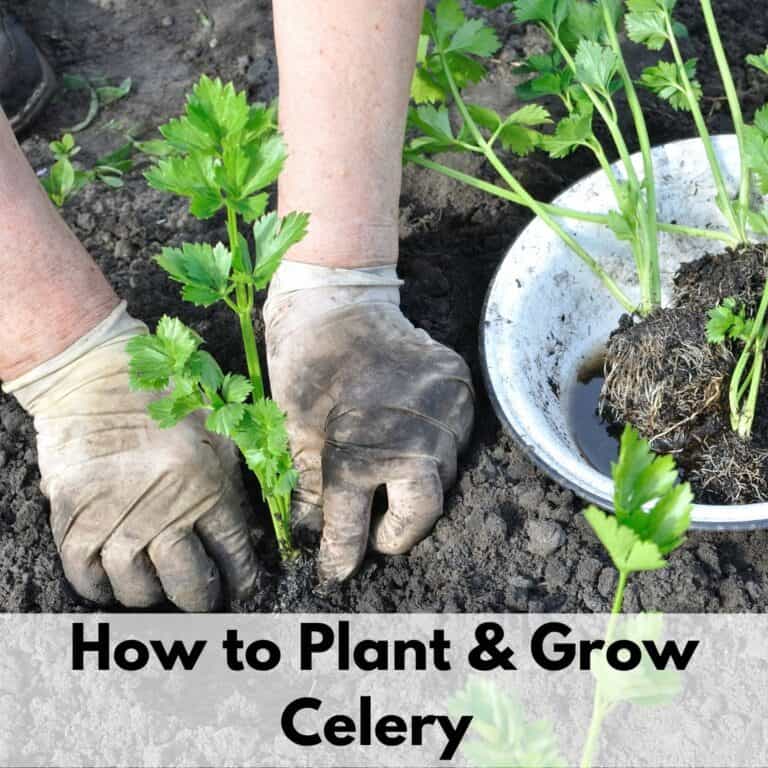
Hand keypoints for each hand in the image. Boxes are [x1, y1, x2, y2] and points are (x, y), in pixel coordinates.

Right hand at [3, 303, 260, 610]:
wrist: (98, 375)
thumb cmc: (167, 401)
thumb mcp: (217, 434)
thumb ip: (233, 485)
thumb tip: (247, 540)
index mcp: (209, 486)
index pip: (233, 555)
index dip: (241, 582)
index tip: (241, 591)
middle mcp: (165, 508)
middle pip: (189, 583)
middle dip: (202, 600)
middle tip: (202, 599)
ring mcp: (116, 515)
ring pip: (137, 589)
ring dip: (151, 597)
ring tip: (158, 587)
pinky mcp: (74, 515)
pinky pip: (85, 575)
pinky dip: (99, 590)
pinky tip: (113, 583)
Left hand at [264, 264, 473, 581]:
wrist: (338, 301)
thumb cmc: (307, 366)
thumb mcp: (294, 432)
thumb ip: (311, 490)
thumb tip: (316, 536)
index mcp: (356, 456)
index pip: (352, 528)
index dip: (342, 554)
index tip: (338, 569)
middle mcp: (411, 442)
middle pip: (422, 514)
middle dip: (397, 532)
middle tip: (376, 533)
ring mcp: (444, 413)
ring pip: (444, 476)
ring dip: (417, 487)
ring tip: (391, 479)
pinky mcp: (461, 390)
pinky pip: (458, 438)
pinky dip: (435, 448)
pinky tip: (411, 439)